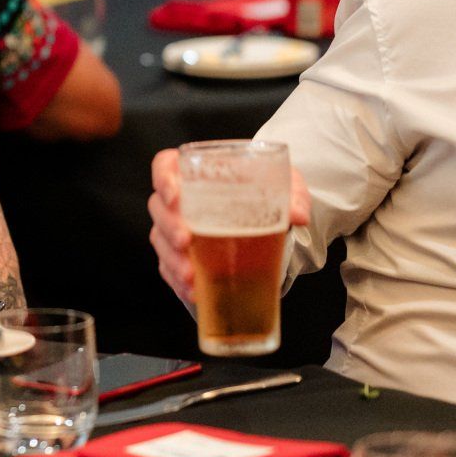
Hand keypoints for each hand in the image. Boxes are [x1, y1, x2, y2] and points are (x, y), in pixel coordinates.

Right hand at [147, 148, 310, 306]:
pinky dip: (177, 281)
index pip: (165, 165)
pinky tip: (193, 291)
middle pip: (158, 207)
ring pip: (160, 240)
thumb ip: (293, 196)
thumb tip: (296, 215)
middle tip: (186, 241)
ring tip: (190, 274)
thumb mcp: (286, 186)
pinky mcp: (181, 255)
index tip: (174, 195)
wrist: (271, 220)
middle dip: (168, 226)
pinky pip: (169, 268)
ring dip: (171, 258)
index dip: (162, 178)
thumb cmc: (269, 193)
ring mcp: (177, 228)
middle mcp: (181, 199)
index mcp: (198, 172)